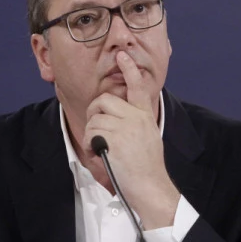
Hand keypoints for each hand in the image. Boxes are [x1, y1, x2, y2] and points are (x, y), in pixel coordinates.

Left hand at [84, 51, 179, 228]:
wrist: (150, 186)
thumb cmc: (148, 166)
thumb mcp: (149, 136)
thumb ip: (135, 122)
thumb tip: (117, 116)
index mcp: (145, 115)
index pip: (138, 86)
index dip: (129, 69)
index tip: (122, 55)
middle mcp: (136, 118)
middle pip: (104, 100)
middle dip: (94, 112)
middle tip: (96, 128)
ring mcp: (124, 128)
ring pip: (95, 119)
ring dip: (92, 135)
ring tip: (101, 149)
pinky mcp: (113, 140)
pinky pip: (91, 134)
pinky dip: (90, 146)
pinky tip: (99, 155)